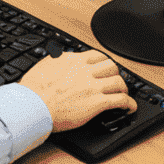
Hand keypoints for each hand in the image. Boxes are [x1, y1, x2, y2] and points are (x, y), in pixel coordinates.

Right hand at [19, 48, 137, 130]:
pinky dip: (129, 103)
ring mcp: (93, 87)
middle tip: (115, 81)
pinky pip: (120, 100)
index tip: (106, 68)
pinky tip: (130, 107)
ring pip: (118, 82)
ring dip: (123, 89)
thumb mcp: (45, 65)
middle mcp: (86, 71)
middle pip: (111, 66)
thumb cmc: (34, 90)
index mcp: (74, 61)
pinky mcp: (96, 103)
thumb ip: (57, 61)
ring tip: (123, 94)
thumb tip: (58, 58)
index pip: (98, 56)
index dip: (105, 63)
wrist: (33, 106)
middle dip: (116, 74)